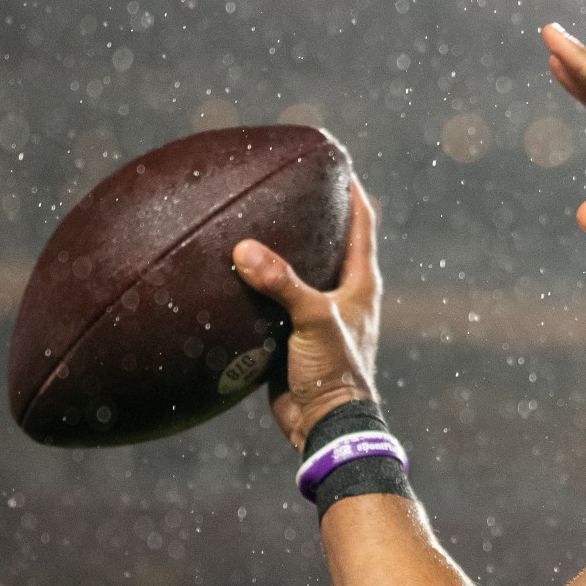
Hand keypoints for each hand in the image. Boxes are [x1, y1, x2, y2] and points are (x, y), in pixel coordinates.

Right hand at [233, 179, 382, 449]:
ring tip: (245, 222)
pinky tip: (224, 275)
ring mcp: (316, 316)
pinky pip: (270, 302)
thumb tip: (244, 249)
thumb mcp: (312, 321)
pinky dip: (253, 287)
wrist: (324, 425)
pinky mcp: (291, 337)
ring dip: (277, 252)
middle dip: (308, 214)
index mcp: (360, 282)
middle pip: (327, 241)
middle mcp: (342, 294)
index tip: (332, 161)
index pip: (361, 221)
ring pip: (296, 272)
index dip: (350, 189)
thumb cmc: (335, 372)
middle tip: (279, 186)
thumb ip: (282, 284)